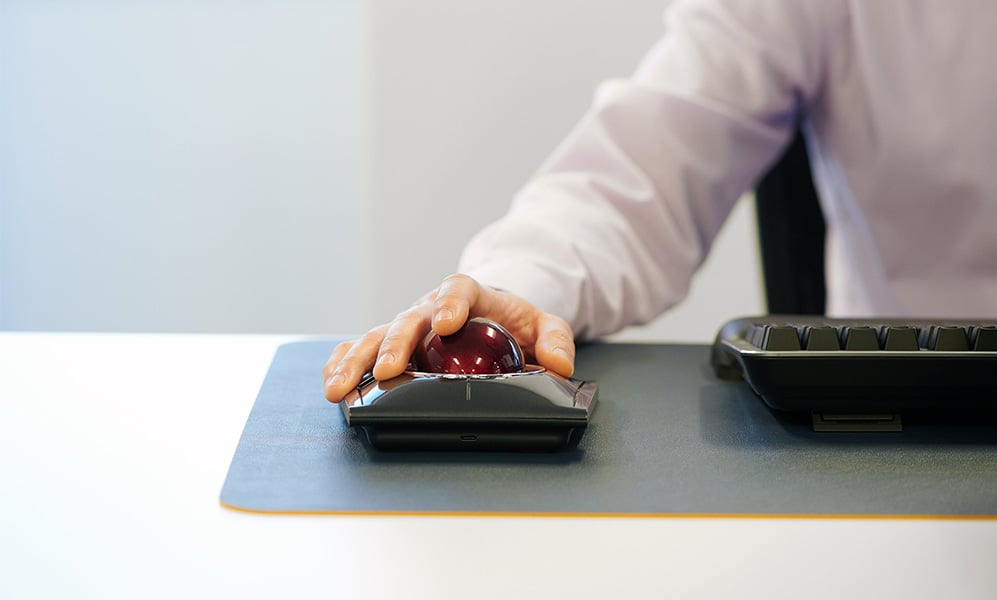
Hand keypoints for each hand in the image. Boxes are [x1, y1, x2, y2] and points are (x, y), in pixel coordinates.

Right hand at [323, 274, 575, 401]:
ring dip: (358, 360)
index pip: (459, 289)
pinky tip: (333, 381)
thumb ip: (556, 339)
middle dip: (396, 343)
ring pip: (378, 335)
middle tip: (389, 369)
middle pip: (409, 318)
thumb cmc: (514, 319)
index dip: (451, 303)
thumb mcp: (545, 323)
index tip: (447, 323)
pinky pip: (365, 347)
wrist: (492, 313)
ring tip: (339, 386)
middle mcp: (432, 307)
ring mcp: (410, 325)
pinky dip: (346, 360)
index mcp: (471, 295)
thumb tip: (561, 364)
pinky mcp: (395, 342)